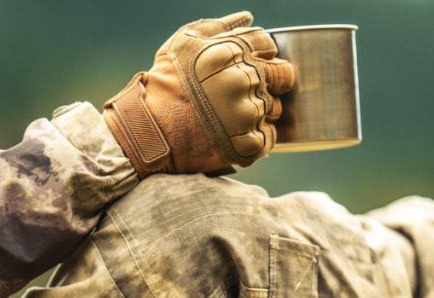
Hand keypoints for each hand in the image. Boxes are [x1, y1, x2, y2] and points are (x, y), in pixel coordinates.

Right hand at [104, 11, 295, 176]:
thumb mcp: (183, 44)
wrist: (150, 132)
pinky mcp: (248, 145)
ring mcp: (247, 115)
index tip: (246, 65)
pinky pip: (269, 137)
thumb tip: (248, 17)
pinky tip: (233, 133)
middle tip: (240, 93)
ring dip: (261, 110)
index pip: (268, 44)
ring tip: (231, 116)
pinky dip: (256, 137)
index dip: (261, 54)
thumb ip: (218, 26)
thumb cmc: (165, 85)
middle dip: (268, 82)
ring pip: (276, 108)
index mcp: (230, 53)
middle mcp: (243, 81)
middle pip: (282, 76)